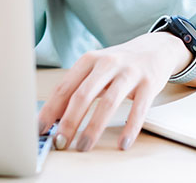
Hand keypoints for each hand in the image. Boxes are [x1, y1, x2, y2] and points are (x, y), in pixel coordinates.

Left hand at [37, 32, 189, 151]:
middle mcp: (107, 63)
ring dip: (93, 128)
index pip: (64, 87)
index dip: (51, 109)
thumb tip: (55, 116)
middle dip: (69, 121)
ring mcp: (128, 73)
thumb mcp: (95, 69)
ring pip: (108, 103)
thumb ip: (77, 88)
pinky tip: (123, 143)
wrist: (154, 48)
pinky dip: (130, 128)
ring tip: (84, 146)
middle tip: (60, 142)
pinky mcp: (148, 83)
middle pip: (83, 95)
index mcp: (88, 60)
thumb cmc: (118, 64)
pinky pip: (138, 109)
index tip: (41, 128)